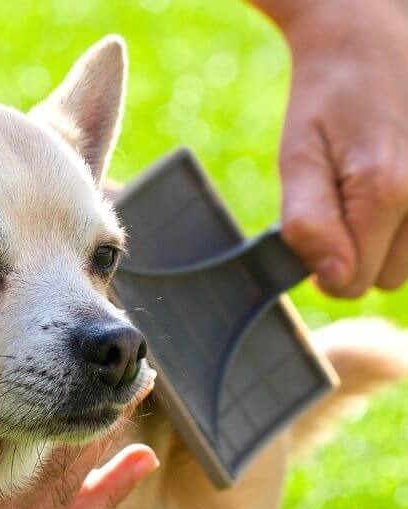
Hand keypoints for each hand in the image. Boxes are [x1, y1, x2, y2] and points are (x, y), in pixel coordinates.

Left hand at [272, 0, 407, 296]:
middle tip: (344, 201)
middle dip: (360, 254)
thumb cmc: (325, 101)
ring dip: (388, 241)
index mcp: (386, 190)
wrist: (368, 40)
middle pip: (388, 278)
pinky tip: (395, 188)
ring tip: (372, 188)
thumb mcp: (297, 160)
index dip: (325, 268)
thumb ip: (309, 225)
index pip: (353, 283)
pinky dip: (407, 223)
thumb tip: (334, 278)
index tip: (320, 230)